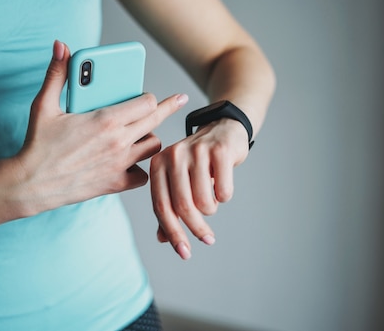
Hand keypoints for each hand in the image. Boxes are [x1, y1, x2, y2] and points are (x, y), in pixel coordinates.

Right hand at [14, 40, 187, 214]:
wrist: (30, 184)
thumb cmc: (38, 144)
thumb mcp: (44, 105)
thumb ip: (57, 74)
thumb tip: (60, 45)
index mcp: (106, 119)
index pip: (146, 102)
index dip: (149, 97)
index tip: (148, 95)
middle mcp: (119, 141)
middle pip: (156, 121)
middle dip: (167, 108)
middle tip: (178, 100)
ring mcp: (120, 164)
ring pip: (153, 146)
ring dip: (149, 138)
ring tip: (141, 132)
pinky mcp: (116, 184)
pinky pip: (143, 175)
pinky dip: (140, 169)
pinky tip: (130, 162)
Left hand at [150, 117, 249, 258]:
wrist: (223, 129)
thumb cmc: (198, 162)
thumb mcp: (178, 181)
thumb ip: (168, 206)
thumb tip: (162, 239)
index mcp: (158, 165)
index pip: (161, 207)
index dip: (172, 233)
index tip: (184, 253)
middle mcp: (173, 155)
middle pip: (183, 206)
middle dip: (196, 229)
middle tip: (208, 239)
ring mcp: (196, 151)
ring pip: (204, 201)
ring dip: (211, 209)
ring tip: (213, 201)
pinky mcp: (219, 150)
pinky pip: (223, 190)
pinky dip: (225, 196)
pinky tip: (223, 188)